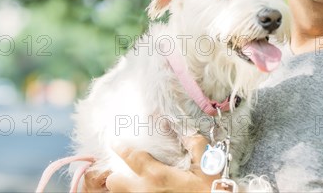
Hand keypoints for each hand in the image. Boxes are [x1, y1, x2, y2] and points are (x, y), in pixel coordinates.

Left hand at [83, 135, 217, 192]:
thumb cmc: (208, 191)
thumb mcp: (206, 165)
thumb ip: (195, 145)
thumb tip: (187, 135)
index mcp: (157, 176)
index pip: (131, 157)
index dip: (120, 148)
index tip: (115, 142)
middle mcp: (145, 191)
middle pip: (114, 182)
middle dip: (116, 174)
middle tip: (125, 170)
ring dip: (125, 186)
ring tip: (135, 182)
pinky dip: (134, 192)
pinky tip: (146, 189)